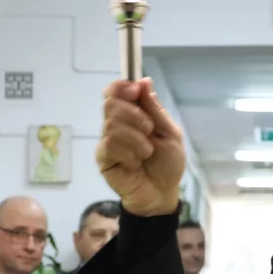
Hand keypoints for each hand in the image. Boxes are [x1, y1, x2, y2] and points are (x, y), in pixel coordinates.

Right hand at [96, 78, 185, 215]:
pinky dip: (128, 153)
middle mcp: (116, 124)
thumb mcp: (169, 132)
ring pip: (111, 125)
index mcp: (132, 114)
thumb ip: (154, 109)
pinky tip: (135, 164)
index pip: (115, 91)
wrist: (163, 192)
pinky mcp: (103, 159)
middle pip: (110, 103)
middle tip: (149, 130)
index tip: (135, 91)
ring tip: (146, 153)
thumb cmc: (167, 163)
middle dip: (134, 114)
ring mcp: (107, 141)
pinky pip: (109, 145)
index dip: (121, 87)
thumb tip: (143, 81)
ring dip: (135, 138)